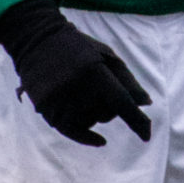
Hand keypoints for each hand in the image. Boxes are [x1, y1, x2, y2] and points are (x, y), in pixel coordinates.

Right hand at [0, 0, 151, 148]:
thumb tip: (145, 104)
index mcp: (94, 72)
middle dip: (110, 103)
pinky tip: (101, 142)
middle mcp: (77, 90)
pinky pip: (75, 133)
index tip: (146, 135)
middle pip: (107, 113)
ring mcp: (61, 103)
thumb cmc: (79, 47)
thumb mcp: (106, 55)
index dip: (136, 120)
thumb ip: (127, 80)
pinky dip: (88, 138)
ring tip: (81, 89)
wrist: (37, 40)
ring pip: (92, 121)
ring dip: (94, 111)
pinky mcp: (49, 112)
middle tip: (94, 82)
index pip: (121, 102)